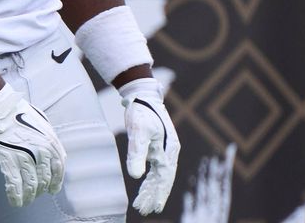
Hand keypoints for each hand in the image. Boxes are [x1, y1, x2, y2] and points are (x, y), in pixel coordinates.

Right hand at [0, 84, 65, 207]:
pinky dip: (16, 197)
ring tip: (26, 200)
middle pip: (44, 180)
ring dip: (29, 197)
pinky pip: (15, 185)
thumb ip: (50, 142)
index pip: (58, 170)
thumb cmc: (20, 113)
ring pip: (31, 186)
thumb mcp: (44, 125)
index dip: (55, 183)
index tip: (52, 189)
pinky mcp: (8, 161)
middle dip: (40, 190)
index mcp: (51, 143)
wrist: (0, 107)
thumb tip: (54, 159)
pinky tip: (16, 201)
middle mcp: (41, 153)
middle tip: (35, 193)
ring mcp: (24, 158)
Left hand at [120, 77, 179, 214]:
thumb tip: (135, 176)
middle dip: (154, 195)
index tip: (153, 208)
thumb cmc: (142, 111)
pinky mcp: (156, 145)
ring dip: (151, 189)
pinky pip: (155, 167)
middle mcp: (169, 151)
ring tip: (143, 203)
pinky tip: (143, 185)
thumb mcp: (138, 131)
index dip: (159, 194)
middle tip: (145, 210)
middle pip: (163, 179)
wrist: (142, 94)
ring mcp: (164, 149)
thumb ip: (137, 153)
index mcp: (169, 150)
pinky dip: (149, 178)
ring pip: (159, 175)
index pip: (164, 178)